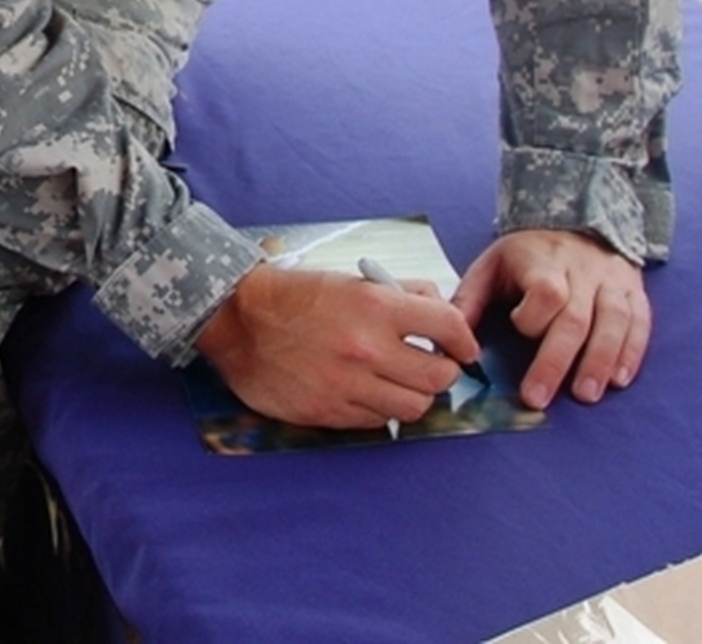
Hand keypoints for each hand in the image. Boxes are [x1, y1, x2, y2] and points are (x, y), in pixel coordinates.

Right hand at [194, 264, 480, 429]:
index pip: (448, 326)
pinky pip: (378, 421)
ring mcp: (348, 385)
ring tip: (401, 382)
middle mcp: (366, 348)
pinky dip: (381, 409)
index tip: (462, 345)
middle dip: (443, 371)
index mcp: (374, 306)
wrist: (237, 320)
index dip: (464, 338)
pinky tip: (368, 392)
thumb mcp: (349, 280)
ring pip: (413, 407)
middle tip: (433, 365)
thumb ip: (398, 294)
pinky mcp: (330, 412)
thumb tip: (436, 306)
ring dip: (414, 395)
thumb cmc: (294, 295)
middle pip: (438, 376)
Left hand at [451, 230, 650, 410]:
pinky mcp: (634, 292)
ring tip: (586, 395)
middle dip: (556, 361)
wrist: (576, 220)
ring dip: (599, 362)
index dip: (534, 317)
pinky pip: (639, 323)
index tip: (520, 330)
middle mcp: (583, 272)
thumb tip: (450, 342)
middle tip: (539, 398)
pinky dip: (631, 352)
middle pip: (575, 319)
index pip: (546, 292)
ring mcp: (612, 282)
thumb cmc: (527, 254)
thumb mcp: (492, 266)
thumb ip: (470, 301)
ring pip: (613, 322)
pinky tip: (618, 379)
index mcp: (544, 262)